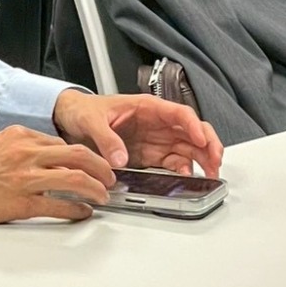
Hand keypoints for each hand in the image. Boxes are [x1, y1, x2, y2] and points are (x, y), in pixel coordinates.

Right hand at [0, 125, 115, 225]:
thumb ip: (18, 147)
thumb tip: (42, 155)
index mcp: (17, 135)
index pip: (62, 141)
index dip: (84, 153)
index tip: (92, 162)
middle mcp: (24, 153)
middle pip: (78, 155)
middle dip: (101, 167)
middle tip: (110, 177)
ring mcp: (24, 178)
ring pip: (75, 179)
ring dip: (96, 189)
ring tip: (103, 195)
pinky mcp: (21, 203)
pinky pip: (59, 206)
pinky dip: (77, 210)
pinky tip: (82, 212)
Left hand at [52, 90, 223, 177]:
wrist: (70, 119)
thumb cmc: (83, 110)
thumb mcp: (91, 121)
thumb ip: (106, 138)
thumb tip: (119, 158)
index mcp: (147, 107)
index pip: (179, 113)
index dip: (194, 126)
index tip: (201, 139)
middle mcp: (157, 123)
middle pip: (193, 132)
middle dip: (208, 145)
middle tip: (215, 163)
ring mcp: (156, 140)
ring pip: (189, 148)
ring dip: (202, 160)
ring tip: (210, 176)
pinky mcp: (150, 155)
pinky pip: (173, 163)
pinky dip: (184, 171)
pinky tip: (188, 179)